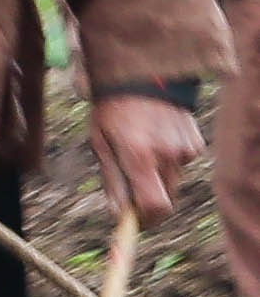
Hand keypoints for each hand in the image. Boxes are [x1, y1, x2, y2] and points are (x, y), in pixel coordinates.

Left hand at [94, 91, 206, 224]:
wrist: (142, 75)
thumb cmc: (112, 109)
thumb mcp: (99, 141)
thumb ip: (111, 179)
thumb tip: (117, 213)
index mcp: (139, 155)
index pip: (154, 205)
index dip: (147, 220)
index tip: (135, 222)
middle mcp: (166, 154)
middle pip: (166, 198)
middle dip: (149, 201)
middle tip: (132, 192)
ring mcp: (185, 148)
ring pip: (172, 181)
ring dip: (157, 177)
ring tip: (140, 150)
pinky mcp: (196, 142)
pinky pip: (181, 163)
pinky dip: (168, 160)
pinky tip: (156, 138)